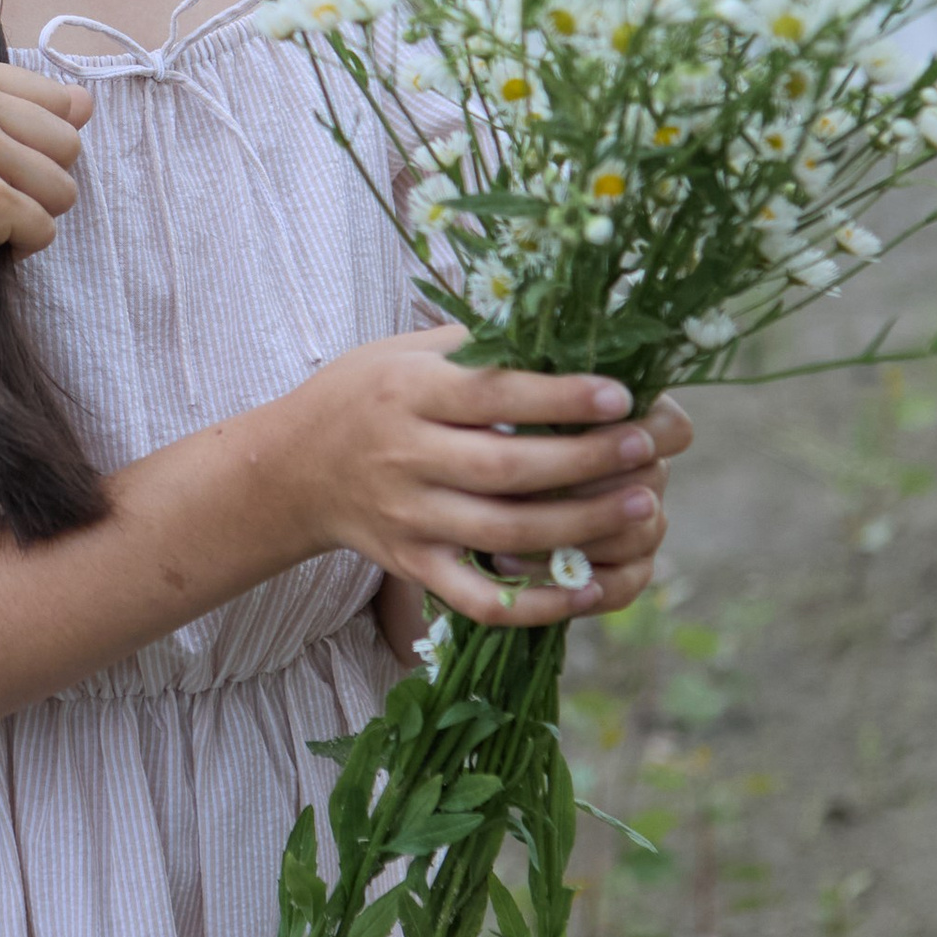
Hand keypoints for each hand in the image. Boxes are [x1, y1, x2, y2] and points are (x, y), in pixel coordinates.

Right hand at [262, 325, 668, 624]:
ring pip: (502, 533)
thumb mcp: (404, 351)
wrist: (290, 468)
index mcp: (409, 393)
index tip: (621, 394)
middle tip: (646, 447)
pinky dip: (536, 604)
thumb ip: (477, 346)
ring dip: (579, 524)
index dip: (560, 396)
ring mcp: (409, 519)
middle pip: (506, 468)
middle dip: (586, 460)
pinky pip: (478, 597)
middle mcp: (406, 457)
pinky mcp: (412, 566)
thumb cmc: (364, 394)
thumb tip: (569, 332)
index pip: (494, 395)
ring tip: (643, 506)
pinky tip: (589, 588)